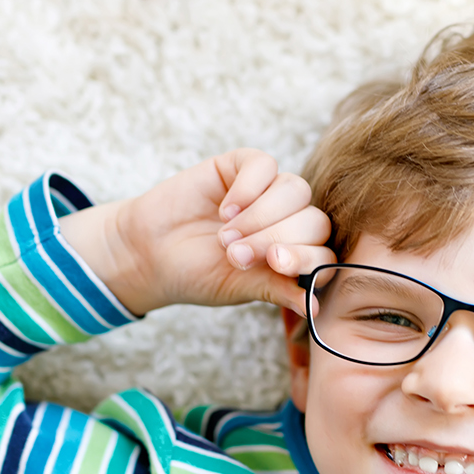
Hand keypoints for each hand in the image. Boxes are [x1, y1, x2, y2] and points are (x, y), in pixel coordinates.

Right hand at [59, 148, 335, 315]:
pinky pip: (265, 165)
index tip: (274, 265)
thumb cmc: (198, 273)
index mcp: (295, 253)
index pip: (323, 253)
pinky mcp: (244, 166)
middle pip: (313, 220)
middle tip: (234, 256)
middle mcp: (289, 219)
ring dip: (262, 216)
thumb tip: (315, 307)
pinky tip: (224, 209)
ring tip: (226, 237)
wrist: (151, 252)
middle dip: (275, 239)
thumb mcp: (240, 288)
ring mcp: (269, 190)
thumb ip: (277, 290)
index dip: (305, 258)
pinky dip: (248, 188)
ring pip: (295, 190)